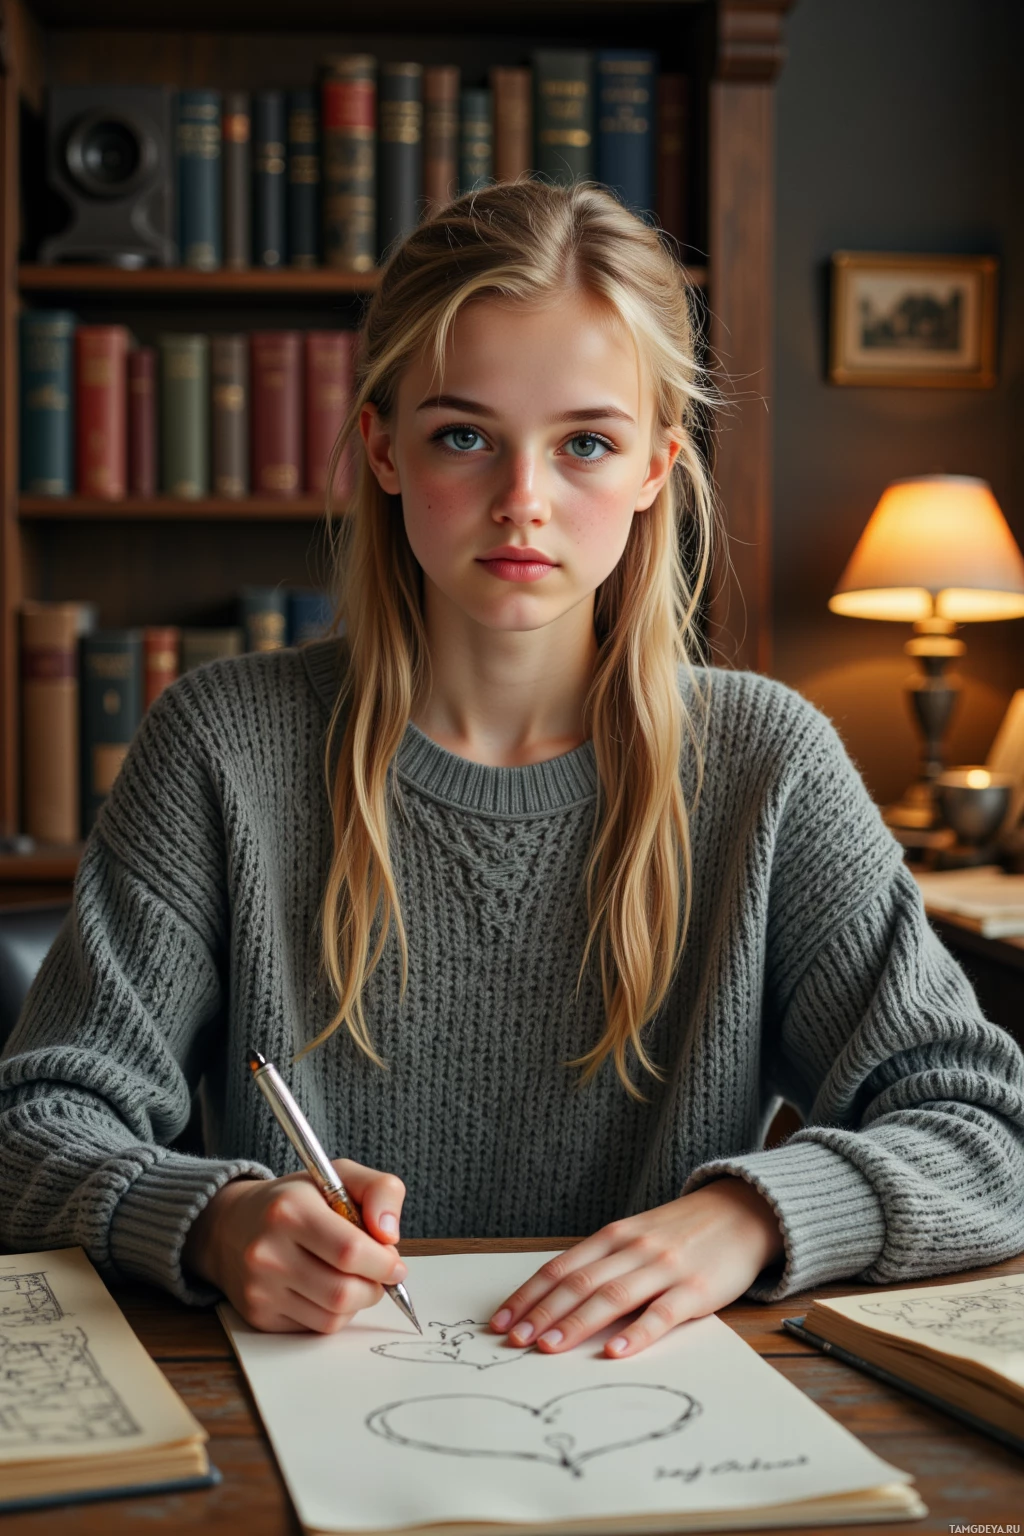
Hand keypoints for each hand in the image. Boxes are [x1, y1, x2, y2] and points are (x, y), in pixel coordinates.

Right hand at [182, 1160, 407, 1332]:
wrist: (230, 1226)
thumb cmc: (296, 1200)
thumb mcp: (338, 1175)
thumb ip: (380, 1190)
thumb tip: (390, 1234)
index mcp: (290, 1209)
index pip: (350, 1250)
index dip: (384, 1262)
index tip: (395, 1263)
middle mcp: (268, 1251)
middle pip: (344, 1291)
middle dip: (375, 1287)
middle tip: (379, 1274)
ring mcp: (260, 1288)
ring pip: (333, 1316)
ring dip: (357, 1302)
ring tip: (353, 1278)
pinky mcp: (259, 1316)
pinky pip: (316, 1328)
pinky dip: (334, 1313)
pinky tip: (327, 1289)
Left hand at [489, 1177, 784, 1358]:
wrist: (743, 1212)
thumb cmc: (681, 1231)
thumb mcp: (636, 1236)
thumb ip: (602, 1262)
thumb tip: (554, 1299)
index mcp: (614, 1235)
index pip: (560, 1267)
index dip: (529, 1295)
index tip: (501, 1320)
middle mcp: (633, 1248)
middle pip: (579, 1282)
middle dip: (542, 1313)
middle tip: (514, 1340)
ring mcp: (664, 1267)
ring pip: (612, 1296)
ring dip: (576, 1323)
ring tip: (548, 1349)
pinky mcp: (696, 1289)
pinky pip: (662, 1313)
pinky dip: (636, 1333)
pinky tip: (615, 1351)